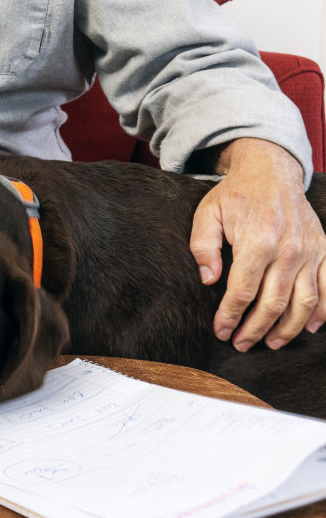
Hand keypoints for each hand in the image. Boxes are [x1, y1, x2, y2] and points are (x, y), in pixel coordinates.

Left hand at [188, 138, 325, 350]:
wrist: (271, 173)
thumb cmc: (235, 196)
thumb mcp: (208, 214)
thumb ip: (203, 247)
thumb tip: (209, 280)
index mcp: (257, 241)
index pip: (243, 291)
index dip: (230, 316)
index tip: (220, 331)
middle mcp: (289, 250)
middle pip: (274, 302)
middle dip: (255, 329)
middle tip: (241, 344)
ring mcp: (311, 252)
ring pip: (304, 302)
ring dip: (288, 328)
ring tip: (271, 343)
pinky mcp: (324, 251)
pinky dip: (323, 312)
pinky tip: (310, 328)